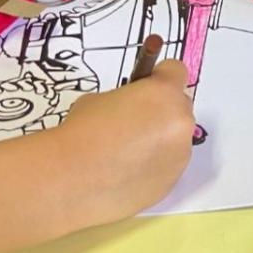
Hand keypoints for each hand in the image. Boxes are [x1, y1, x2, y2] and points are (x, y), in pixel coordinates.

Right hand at [56, 59, 193, 223]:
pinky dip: (154, 167)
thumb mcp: (99, 99)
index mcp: (164, 92)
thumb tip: (129, 110)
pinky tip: (126, 173)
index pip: (176, 71)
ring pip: (176, 140)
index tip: (145, 88)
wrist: (72, 180)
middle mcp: (181, 121)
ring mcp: (181, 154)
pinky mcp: (173, 182)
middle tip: (132, 125)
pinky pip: (168, 166)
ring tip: (126, 155)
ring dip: (160, 142)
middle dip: (161, 112)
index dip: (158, 78)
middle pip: (179, 108)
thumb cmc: (82, 132)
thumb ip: (127, 99)